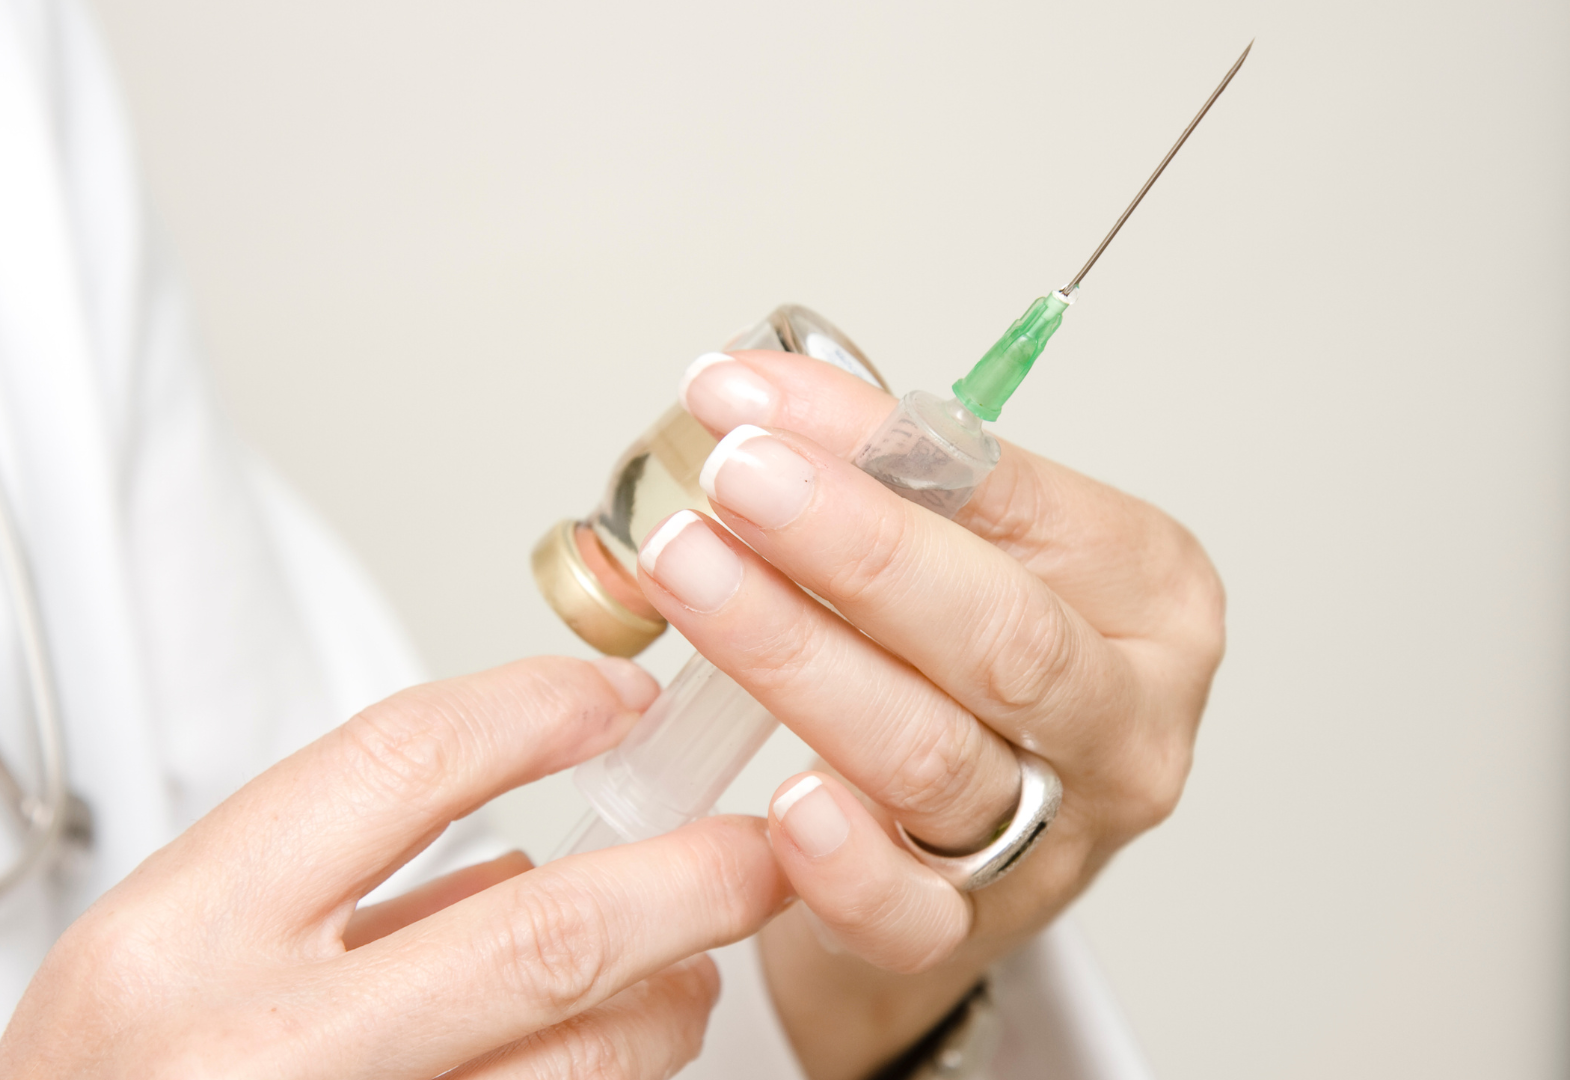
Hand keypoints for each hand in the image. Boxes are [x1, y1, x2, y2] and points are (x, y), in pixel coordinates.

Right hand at [0, 658, 789, 1078]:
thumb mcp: (155, 963)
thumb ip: (330, 893)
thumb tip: (523, 849)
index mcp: (175, 938)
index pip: (401, 762)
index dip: (540, 710)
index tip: (619, 698)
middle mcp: (260, 1050)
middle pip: (546, 931)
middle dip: (694, 878)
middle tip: (767, 846)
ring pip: (581, 1065)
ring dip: (668, 1008)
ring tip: (686, 977)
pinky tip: (609, 1063)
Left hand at [650, 352, 1224, 1079]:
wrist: (965, 849)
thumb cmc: (961, 673)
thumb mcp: (964, 557)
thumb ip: (888, 485)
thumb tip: (751, 400)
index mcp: (1146, 592)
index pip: (1011, 495)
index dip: (872, 439)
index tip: (746, 395)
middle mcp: (1122, 718)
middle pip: (998, 633)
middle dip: (855, 546)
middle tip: (734, 478)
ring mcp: (1059, 837)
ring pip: (931, 751)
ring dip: (798, 657)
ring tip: (691, 576)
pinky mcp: (971, 931)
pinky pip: (910, 909)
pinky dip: (846, 861)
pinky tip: (783, 805)